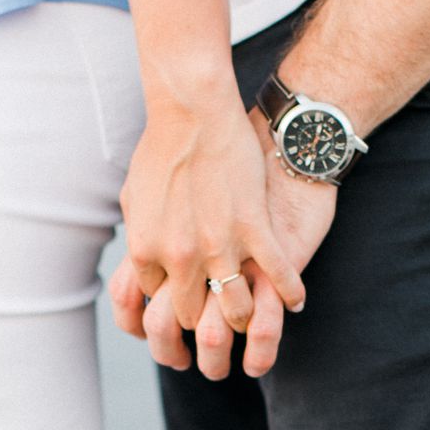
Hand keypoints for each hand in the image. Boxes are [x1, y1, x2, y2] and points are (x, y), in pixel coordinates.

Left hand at [121, 81, 304, 336]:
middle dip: (205, 319)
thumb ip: (140, 235)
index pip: (158, 303)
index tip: (187, 300)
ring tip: (255, 316)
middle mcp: (180, 258)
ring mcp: (219, 246)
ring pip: (237, 310)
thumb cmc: (161, 148)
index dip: (173, 302)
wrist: (193, 110)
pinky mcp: (254, 229)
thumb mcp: (134, 199)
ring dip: (245, 317)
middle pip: (193, 316)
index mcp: (145, 251)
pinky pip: (276, 275)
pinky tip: (295, 302)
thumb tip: (140, 260)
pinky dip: (288, 293)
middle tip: (218, 318)